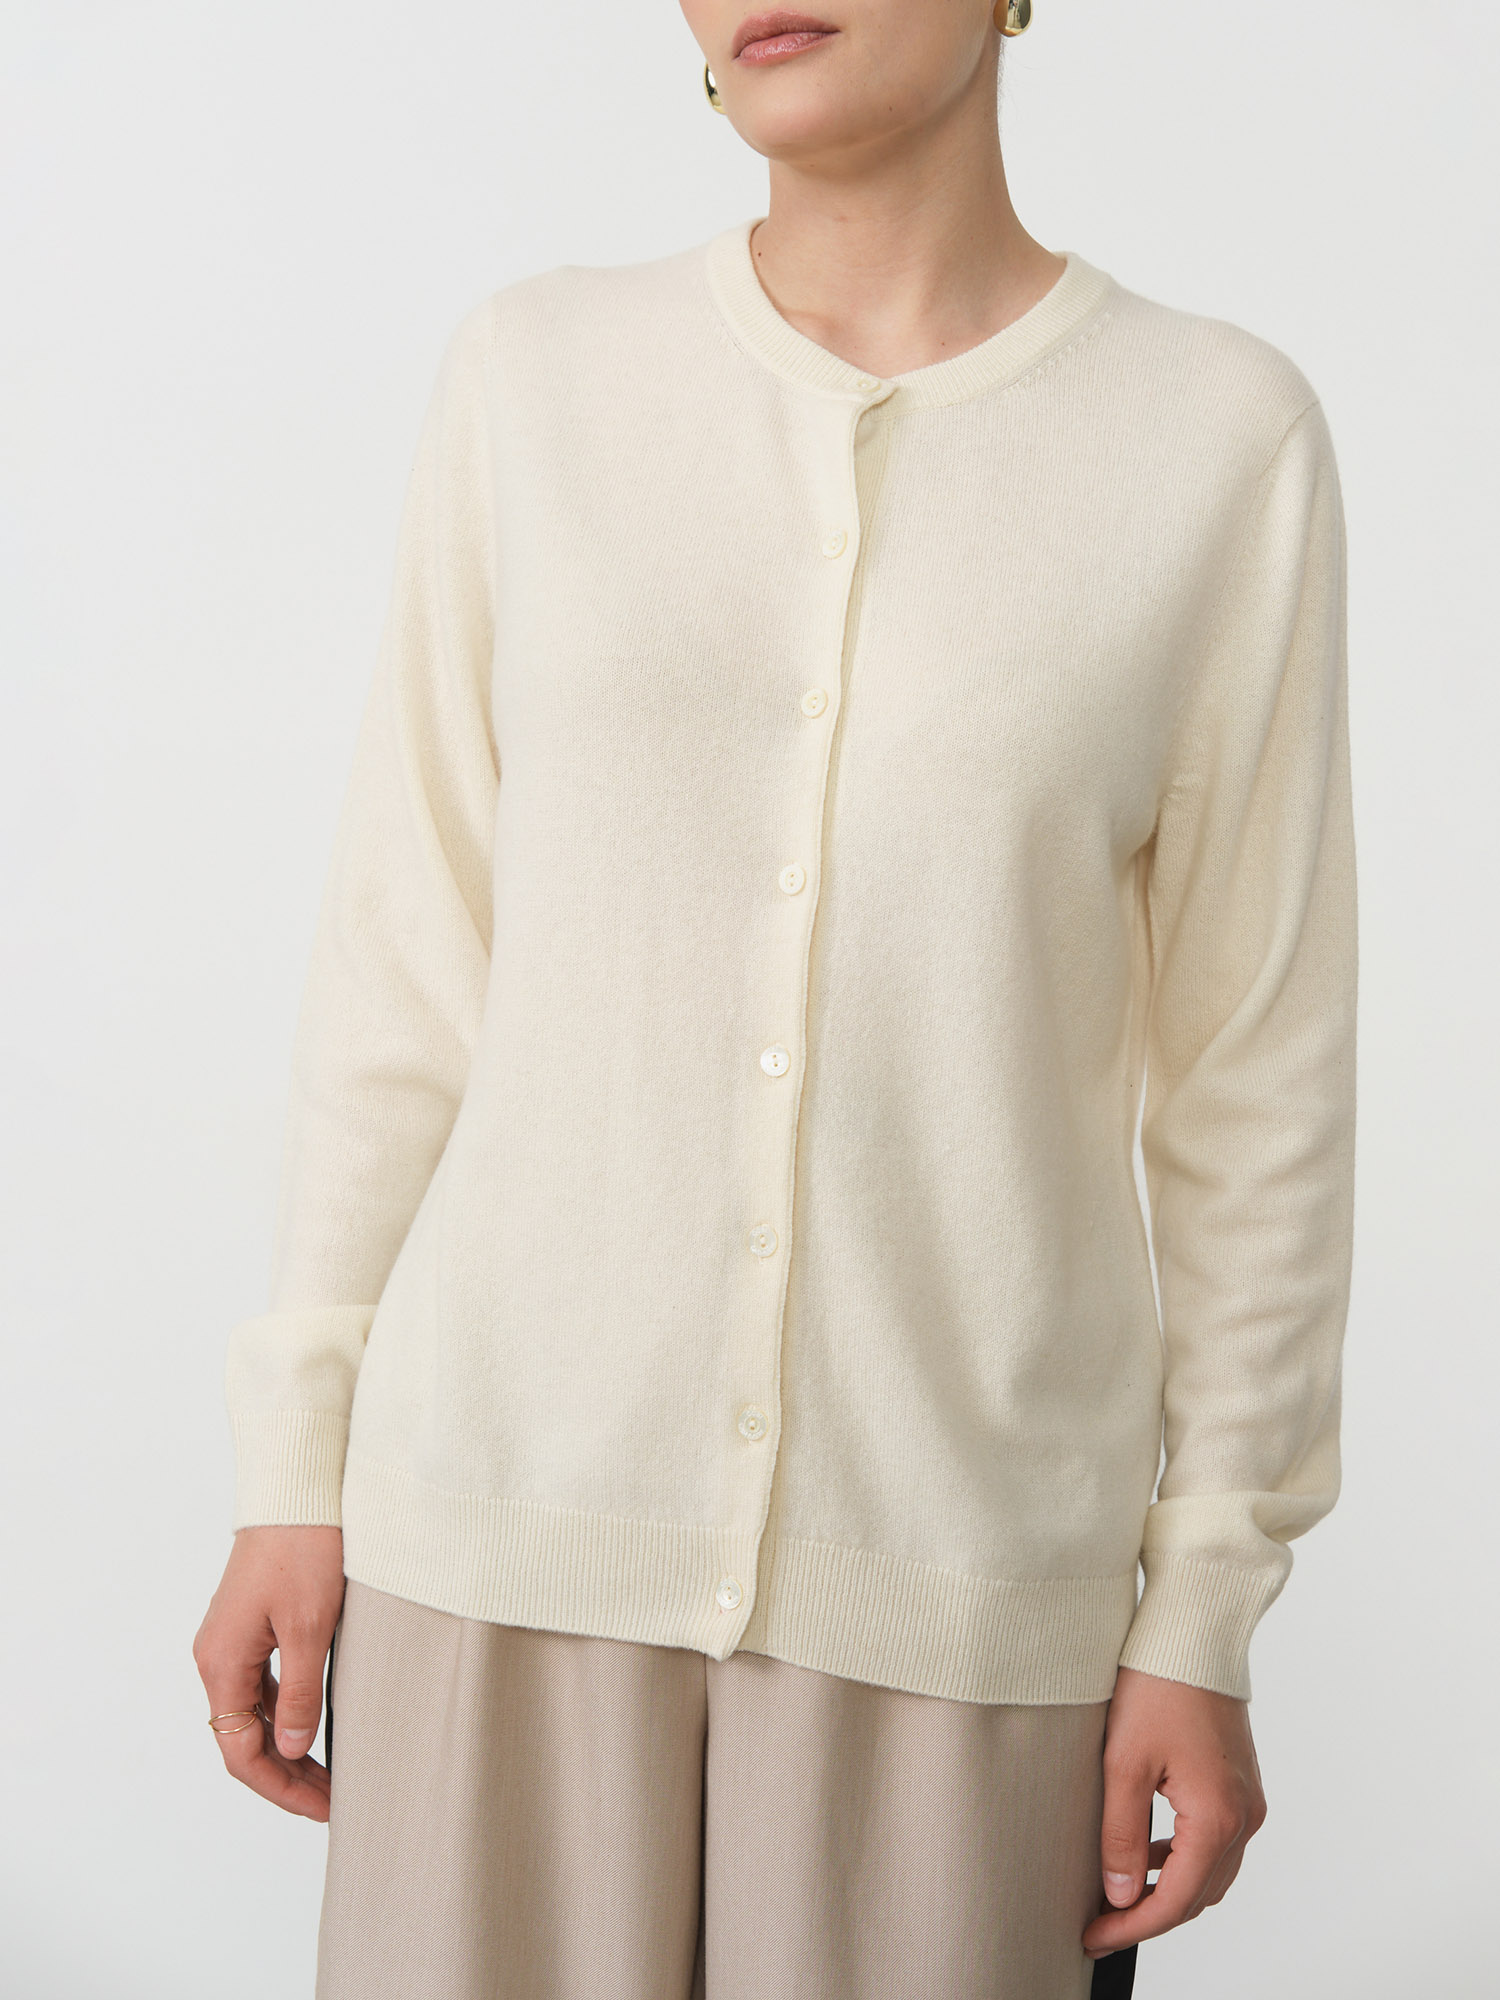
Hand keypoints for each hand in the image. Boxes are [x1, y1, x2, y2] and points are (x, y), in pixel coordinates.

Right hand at [193, 1525, 345, 1821]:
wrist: (296, 1491)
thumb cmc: (305, 1550)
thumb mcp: (312, 1627)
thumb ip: (300, 1693)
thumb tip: (292, 1750)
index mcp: (223, 1663)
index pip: (242, 1752)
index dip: (281, 1789)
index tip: (324, 1809)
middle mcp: (217, 1658)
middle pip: (244, 1739)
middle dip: (287, 1776)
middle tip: (334, 1801)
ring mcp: (231, 1642)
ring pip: (253, 1715)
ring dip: (288, 1748)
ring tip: (330, 1774)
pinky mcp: (250, 1626)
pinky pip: (261, 1686)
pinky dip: (285, 1714)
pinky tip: (316, 1726)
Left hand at [1082, 1664, 1266, 1960]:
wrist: (1193, 1632)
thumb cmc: (1158, 1685)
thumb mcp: (1124, 1763)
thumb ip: (1121, 1836)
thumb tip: (1119, 1894)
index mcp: (1218, 1817)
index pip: (1175, 1900)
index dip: (1131, 1927)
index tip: (1092, 1937)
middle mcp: (1244, 1816)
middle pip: (1198, 1895)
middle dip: (1150, 1915)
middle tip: (1100, 1924)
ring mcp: (1248, 1800)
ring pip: (1211, 1873)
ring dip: (1169, 1890)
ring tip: (1118, 1896)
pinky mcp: (1242, 1784)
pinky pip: (1217, 1842)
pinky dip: (1184, 1859)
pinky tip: (1148, 1854)